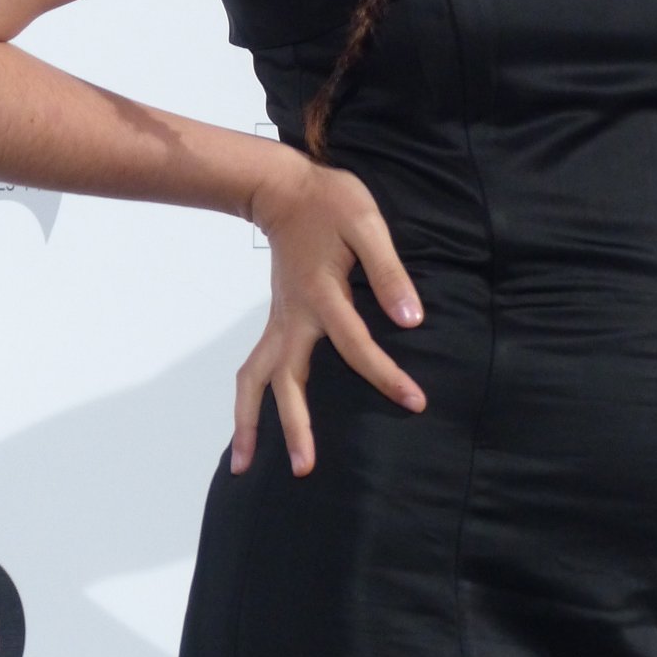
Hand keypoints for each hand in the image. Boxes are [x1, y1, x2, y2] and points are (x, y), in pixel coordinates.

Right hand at [232, 148, 425, 477]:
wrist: (282, 187)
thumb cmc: (330, 203)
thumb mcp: (367, 225)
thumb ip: (388, 272)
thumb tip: (411, 321)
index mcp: (321, 295)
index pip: (356, 347)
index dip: (386, 376)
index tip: (414, 401)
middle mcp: (293, 316)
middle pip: (288, 379)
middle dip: (294, 426)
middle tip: (304, 469)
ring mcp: (279, 320)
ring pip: (256, 377)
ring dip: (249, 421)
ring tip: (242, 466)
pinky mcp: (275, 319)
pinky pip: (256, 365)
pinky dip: (249, 397)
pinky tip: (249, 425)